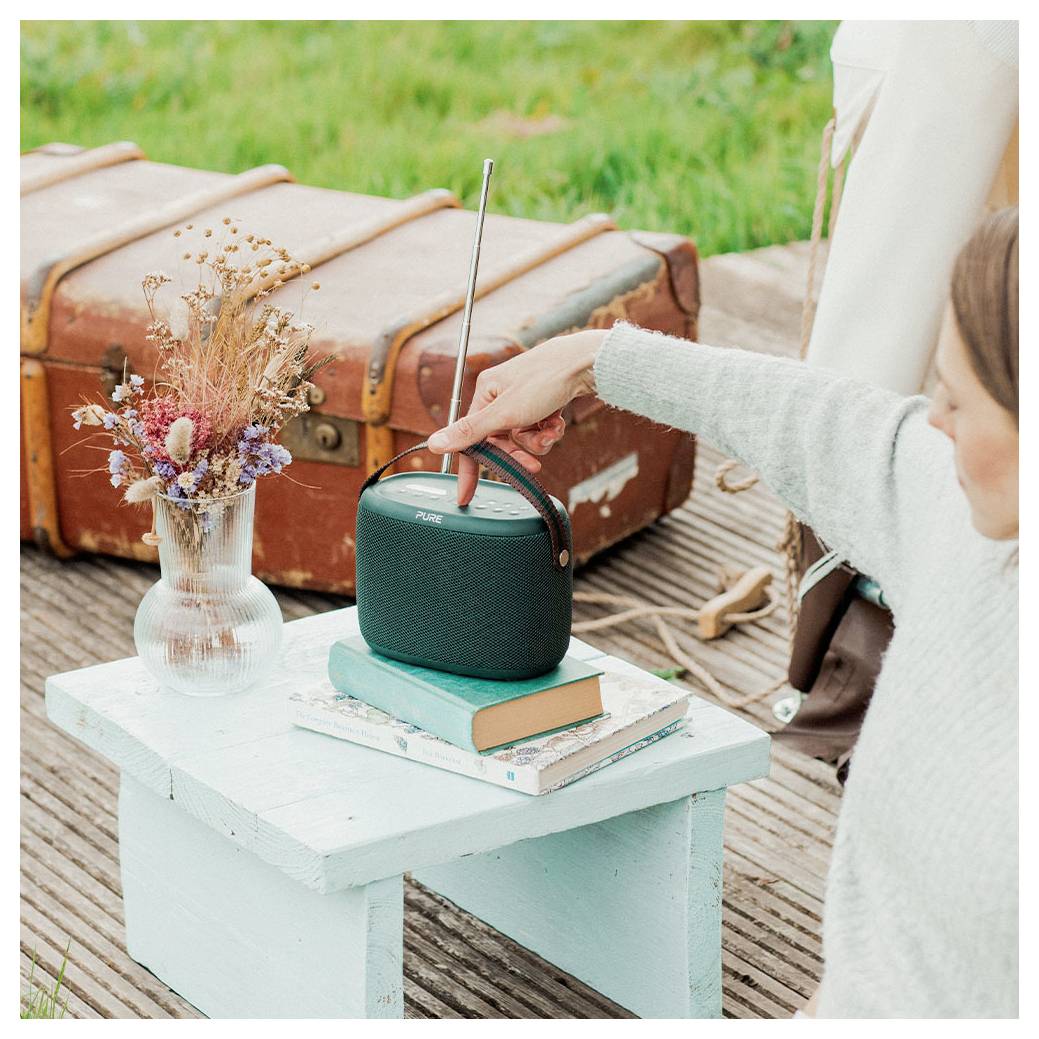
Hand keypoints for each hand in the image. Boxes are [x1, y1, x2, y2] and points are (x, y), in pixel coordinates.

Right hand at [427, 328, 606, 504]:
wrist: (587, 364)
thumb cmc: (545, 380)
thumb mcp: (505, 412)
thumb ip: (470, 432)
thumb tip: (434, 444)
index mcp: (485, 393)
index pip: (470, 439)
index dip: (469, 469)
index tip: (466, 496)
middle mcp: (501, 395)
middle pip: (500, 442)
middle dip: (517, 454)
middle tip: (532, 464)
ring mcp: (523, 399)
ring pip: (522, 438)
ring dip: (537, 442)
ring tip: (550, 431)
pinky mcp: (542, 402)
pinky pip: (538, 429)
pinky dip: (548, 430)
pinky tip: (557, 422)